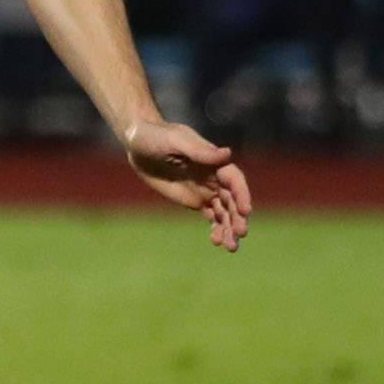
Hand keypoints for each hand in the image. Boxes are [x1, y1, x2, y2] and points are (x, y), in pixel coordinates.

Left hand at [122, 118, 251, 251]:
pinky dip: (216, 228)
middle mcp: (215, 177)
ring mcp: (206, 190)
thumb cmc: (155, 136)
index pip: (234, 180)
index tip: (245, 211)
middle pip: (232, 200)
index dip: (242, 195)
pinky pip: (210, 216)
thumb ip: (199, 151)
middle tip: (240, 234)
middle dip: (238, 217)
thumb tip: (227, 154)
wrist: (137, 144)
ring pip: (224, 212)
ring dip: (229, 228)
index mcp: (214, 161)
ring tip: (230, 246)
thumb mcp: (175, 141)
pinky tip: (216, 241)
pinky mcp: (194, 200)